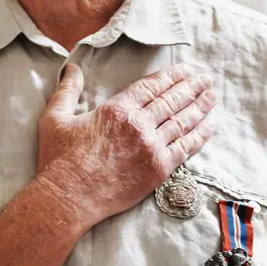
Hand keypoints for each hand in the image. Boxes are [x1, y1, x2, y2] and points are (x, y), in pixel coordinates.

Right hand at [36, 63, 215, 224]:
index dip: (170, 76)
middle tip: (205, 78)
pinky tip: (211, 125)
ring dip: (200, 106)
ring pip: (182, 121)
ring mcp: (151, 147)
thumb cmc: (59, 159)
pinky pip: (186, 148)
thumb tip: (72, 68)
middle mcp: (138, 124)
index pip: (151, 86)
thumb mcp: (55, 117)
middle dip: (191, 86)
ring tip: (212, 96)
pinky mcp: (158, 169)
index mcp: (116, 109)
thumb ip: (67, 90)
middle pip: (171, 100)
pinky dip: (201, 135)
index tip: (184, 70)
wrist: (68, 197)